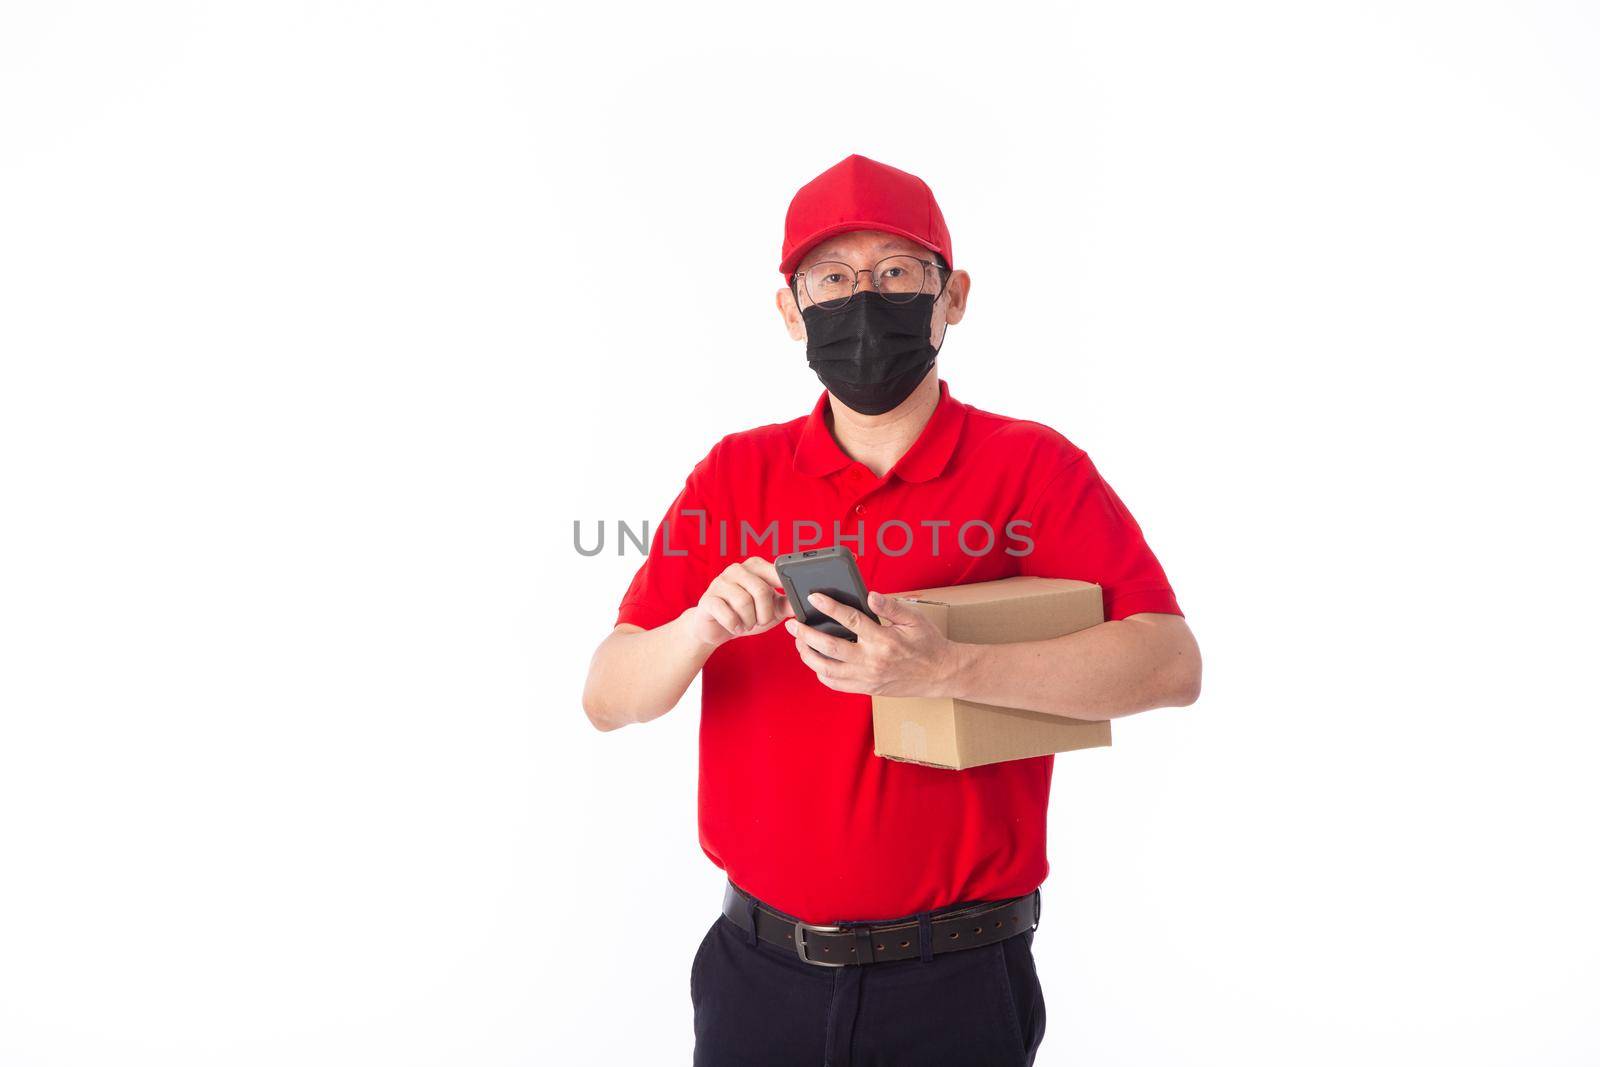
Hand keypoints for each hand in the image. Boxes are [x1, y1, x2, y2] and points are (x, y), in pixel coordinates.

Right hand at [687, 557, 794, 648]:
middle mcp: (737, 569)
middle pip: (761, 590)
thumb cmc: (746, 614)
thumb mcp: (772, 609)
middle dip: (765, 613)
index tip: (789, 601)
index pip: (776, 572)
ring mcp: (720, 582)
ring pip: (744, 603)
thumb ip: (787, 603)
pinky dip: (735, 626)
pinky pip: (728, 615)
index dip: (785, 588)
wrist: (715, 628)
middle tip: (761, 621)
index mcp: (755, 566)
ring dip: (749, 621)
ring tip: (747, 623)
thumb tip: (805, 601)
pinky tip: (735, 626)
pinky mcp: (708, 599)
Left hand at [785, 590, 962, 696]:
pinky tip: (816, 661)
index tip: (813, 598)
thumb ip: (890, 606)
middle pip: (829, 647)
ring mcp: (867, 678)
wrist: (941, 674)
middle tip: (792, 624)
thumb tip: (870, 595)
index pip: (850, 620)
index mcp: (883, 640)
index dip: (829, 607)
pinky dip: (821, 673)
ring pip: (827, 669)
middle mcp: (872, 661)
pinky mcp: (867, 689)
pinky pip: (836, 684)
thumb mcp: (914, 619)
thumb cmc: (928, 643)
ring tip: (799, 642)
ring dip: (809, 655)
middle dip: (806, 634)